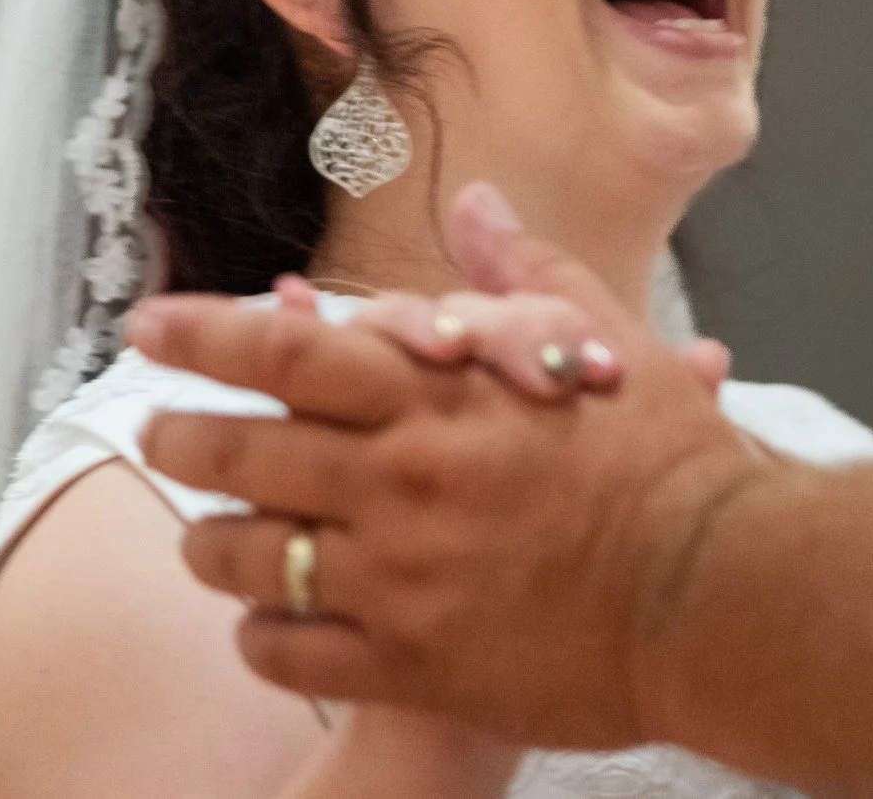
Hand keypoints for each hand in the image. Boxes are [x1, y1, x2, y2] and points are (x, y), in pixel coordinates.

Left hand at [130, 184, 774, 749]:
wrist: (722, 594)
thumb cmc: (674, 463)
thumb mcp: (603, 337)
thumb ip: (522, 272)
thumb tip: (476, 204)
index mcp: (439, 396)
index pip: (286, 350)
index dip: (204, 333)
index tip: (151, 325)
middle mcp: (401, 483)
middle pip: (242, 455)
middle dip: (179, 440)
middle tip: (157, 434)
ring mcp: (400, 581)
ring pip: (251, 562)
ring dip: (210, 545)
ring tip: (204, 539)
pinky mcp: (414, 667)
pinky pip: (293, 655)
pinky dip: (260, 638)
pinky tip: (263, 627)